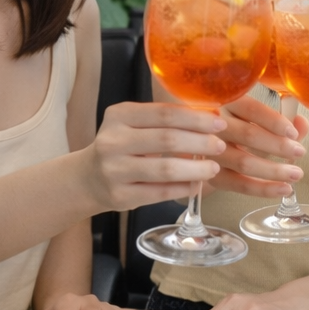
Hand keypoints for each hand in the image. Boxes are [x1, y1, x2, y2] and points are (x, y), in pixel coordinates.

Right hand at [88, 102, 226, 211]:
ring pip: (165, 169)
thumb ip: (164, 120)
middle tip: (220, 146)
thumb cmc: (122, 146)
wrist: (87, 178)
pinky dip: (182, 188)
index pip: (165, 113)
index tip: (219, 122)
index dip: (196, 118)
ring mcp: (114, 170)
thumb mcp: (133, 124)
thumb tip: (210, 117)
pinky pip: (159, 192)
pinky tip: (196, 185)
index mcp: (120, 115)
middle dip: (200, 143)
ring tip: (213, 168)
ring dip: (195, 169)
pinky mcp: (119, 195)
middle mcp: (113, 141)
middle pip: (167, 140)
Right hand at [209, 95, 306, 198]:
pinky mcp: (210, 175)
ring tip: (296, 174)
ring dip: (274, 170)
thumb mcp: (256, 122)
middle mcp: (214, 125)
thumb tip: (302, 122)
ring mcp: (209, 152)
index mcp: (227, 103)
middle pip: (248, 134)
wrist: (204, 151)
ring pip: (243, 162)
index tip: (293, 133)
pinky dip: (263, 189)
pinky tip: (282, 189)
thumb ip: (280, 122)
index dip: (274, 121)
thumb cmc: (237, 131)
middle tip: (300, 152)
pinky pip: (239, 184)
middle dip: (278, 146)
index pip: (251, 109)